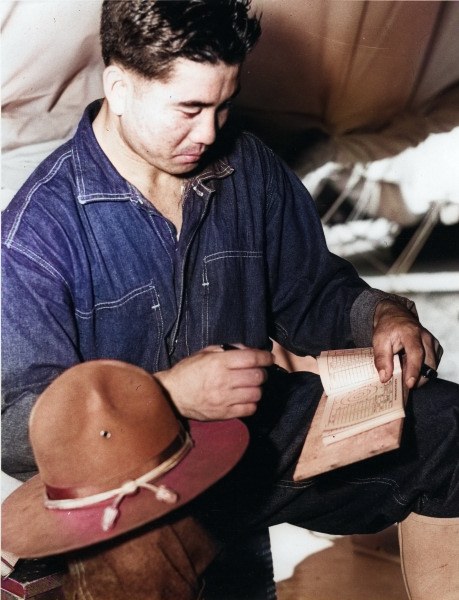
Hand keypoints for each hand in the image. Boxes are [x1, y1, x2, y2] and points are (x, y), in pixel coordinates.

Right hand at [154, 345, 273, 420]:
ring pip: (256, 393)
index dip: (265, 357)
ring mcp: (224, 399)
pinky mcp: (223, 414)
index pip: (251, 358)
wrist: (171, 395)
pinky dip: (252, 403)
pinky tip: (245, 398)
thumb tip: (248, 350)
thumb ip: (227, 349)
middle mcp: (223, 380)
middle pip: (257, 376)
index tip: (269, 358)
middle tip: (258, 372)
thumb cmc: (188, 372)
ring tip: (251, 386)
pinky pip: (249, 409)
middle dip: (262, 372)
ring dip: (257, 388)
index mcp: (218, 362)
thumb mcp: (205, 353)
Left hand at [372, 300, 441, 389]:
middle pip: (428, 363)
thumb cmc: (387, 328)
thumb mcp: (378, 341)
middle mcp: (425, 337)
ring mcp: (432, 342)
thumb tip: (384, 377)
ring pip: (431, 366)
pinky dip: (423, 370)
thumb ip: (381, 358)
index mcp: (411, 333)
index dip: (413, 370)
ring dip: (419, 374)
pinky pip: (432, 365)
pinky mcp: (435, 348)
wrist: (395, 316)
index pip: (416, 353)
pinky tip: (411, 368)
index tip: (409, 384)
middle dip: (417, 378)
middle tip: (403, 385)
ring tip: (405, 374)